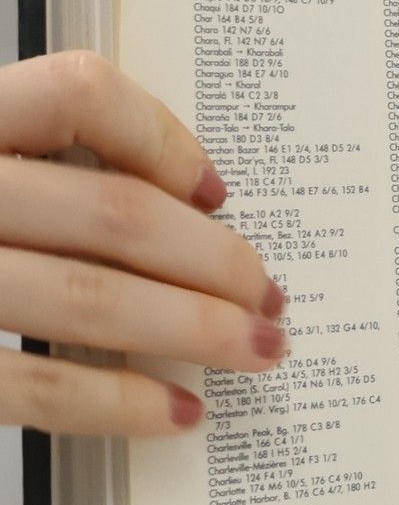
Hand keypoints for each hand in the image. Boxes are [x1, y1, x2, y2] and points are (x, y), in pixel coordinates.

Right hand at [0, 53, 284, 436]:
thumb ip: (22, 163)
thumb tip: (170, 202)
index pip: (75, 94)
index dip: (163, 139)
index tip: (214, 191)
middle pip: (111, 213)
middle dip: (215, 262)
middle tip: (268, 294)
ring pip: (87, 296)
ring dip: (192, 330)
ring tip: (254, 348)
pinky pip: (31, 384)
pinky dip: (117, 402)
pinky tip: (174, 409)